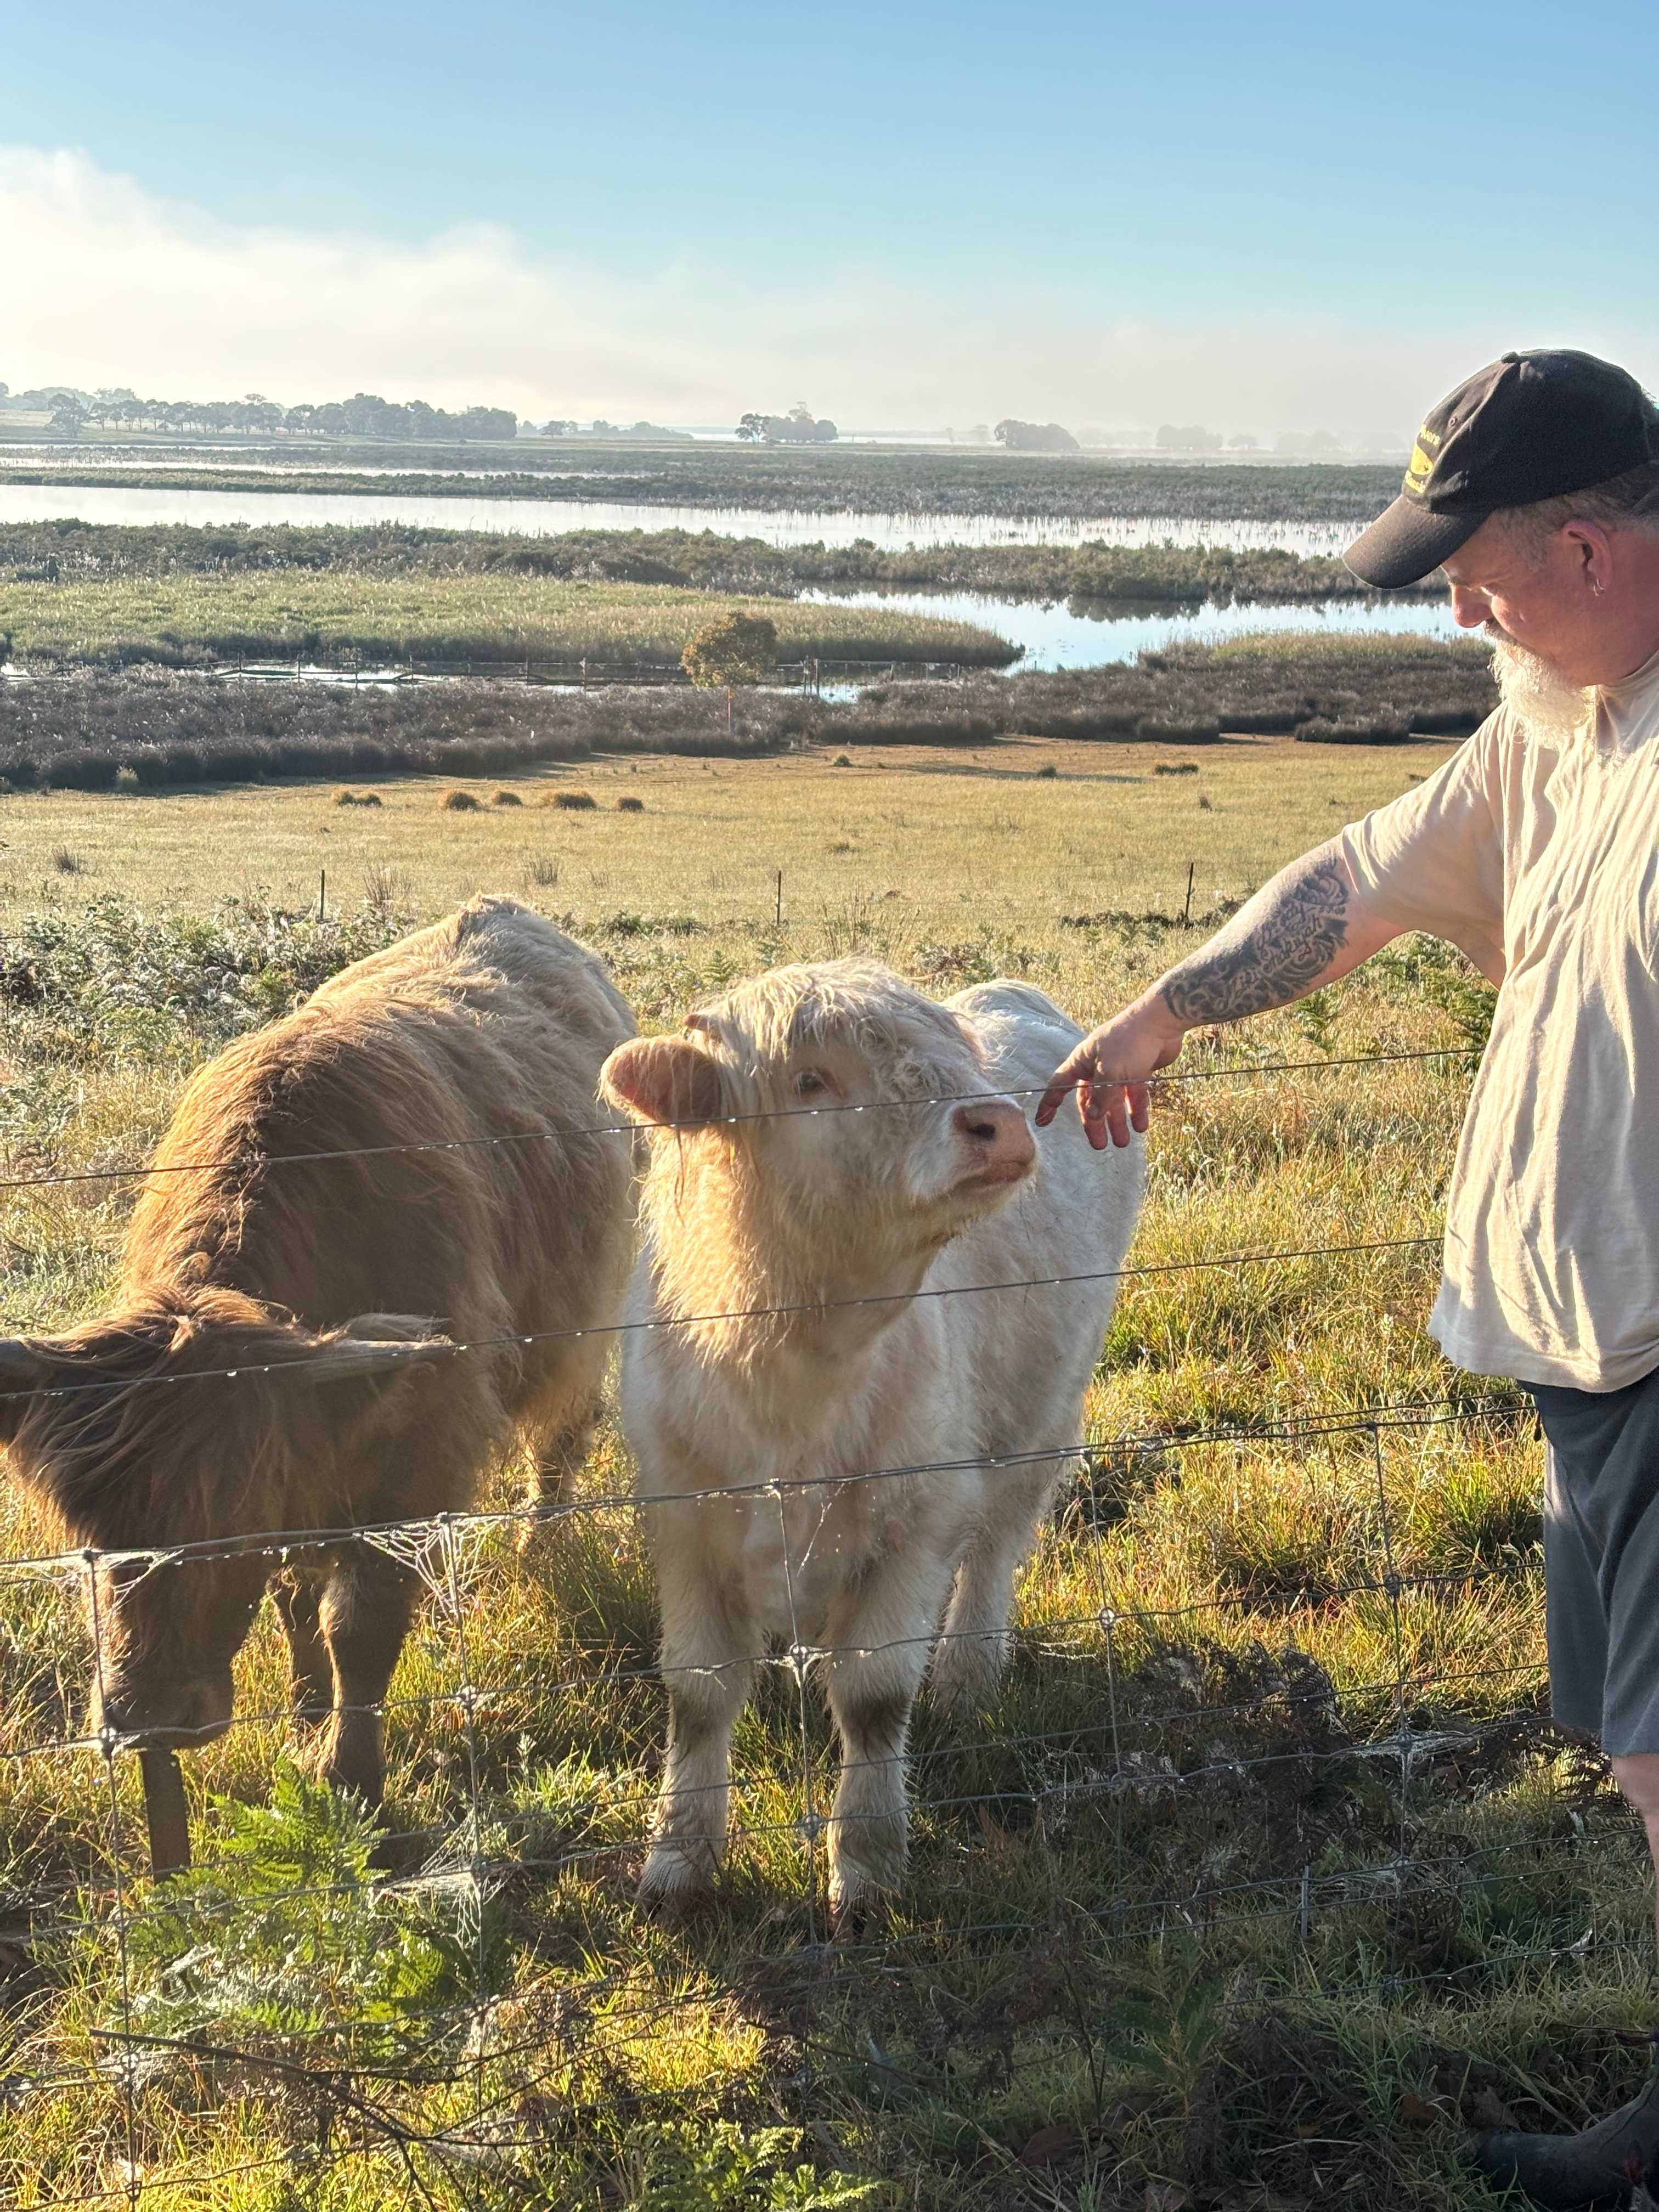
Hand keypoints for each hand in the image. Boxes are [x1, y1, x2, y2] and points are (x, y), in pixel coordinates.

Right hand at [1035, 997, 1184, 1149]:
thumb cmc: (1129, 1042)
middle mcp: (1098, 1066)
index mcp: (1082, 1061)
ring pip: (1115, 1100)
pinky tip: (1141, 1126)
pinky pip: (1134, 1095)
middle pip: (1091, 1100)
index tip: (1043, 1121)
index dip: (1050, 1103)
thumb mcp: (1111, 1073)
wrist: (1161, 1021)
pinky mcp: (1139, 1070)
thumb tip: (1092, 1117)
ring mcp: (1119, 1068)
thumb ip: (1102, 1097)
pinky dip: (1137, 1110)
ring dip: (1117, 1121)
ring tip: (1123, 1142)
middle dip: (1095, 1123)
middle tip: (1100, 1145)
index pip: (1059, 1084)